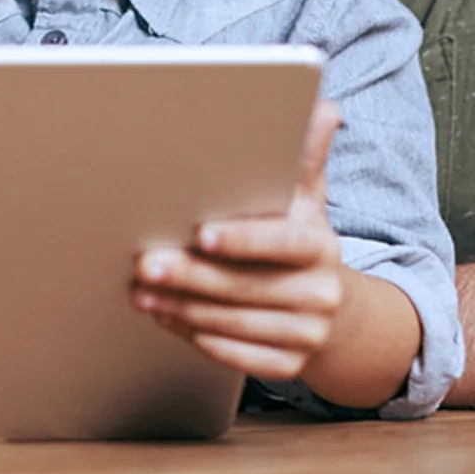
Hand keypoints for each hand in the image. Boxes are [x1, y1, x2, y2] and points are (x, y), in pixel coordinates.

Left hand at [130, 100, 345, 382]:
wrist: (334, 311)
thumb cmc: (299, 240)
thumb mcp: (305, 198)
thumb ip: (305, 157)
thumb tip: (325, 107)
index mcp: (323, 246)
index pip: (283, 244)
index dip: (243, 240)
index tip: (201, 232)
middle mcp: (323, 294)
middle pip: (246, 287)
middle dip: (190, 276)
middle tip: (144, 262)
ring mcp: (308, 334)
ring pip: (234, 323)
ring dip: (181, 308)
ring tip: (140, 290)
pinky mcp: (289, 366)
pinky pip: (237, 357)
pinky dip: (198, 337)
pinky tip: (166, 319)